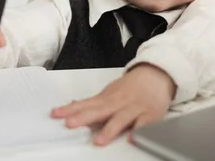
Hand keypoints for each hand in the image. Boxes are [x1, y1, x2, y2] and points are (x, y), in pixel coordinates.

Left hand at [50, 63, 175, 145]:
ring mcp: (134, 108)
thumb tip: (72, 106)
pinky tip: (132, 139)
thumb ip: (93, 102)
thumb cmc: (132, 86)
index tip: (56, 114)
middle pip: (100, 110)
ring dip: (110, 129)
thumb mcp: (111, 92)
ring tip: (98, 141)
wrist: (157, 74)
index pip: (86, 103)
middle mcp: (119, 102)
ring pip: (121, 119)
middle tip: (70, 124)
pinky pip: (144, 125)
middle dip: (85, 117)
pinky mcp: (150, 115)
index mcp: (108, 97)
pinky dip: (139, 131)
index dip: (71, 109)